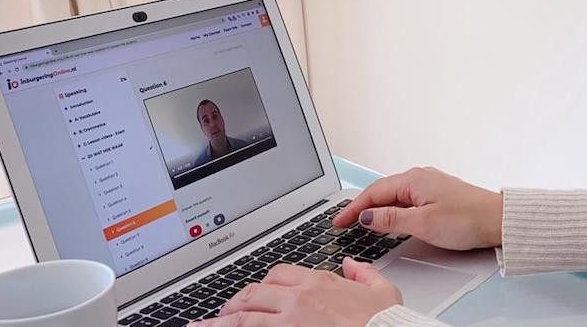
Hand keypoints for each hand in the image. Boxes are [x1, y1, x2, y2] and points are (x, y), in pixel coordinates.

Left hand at [187, 259, 399, 326]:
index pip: (280, 274)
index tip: (259, 294)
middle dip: (236, 302)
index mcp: (320, 281)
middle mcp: (298, 297)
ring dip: (220, 321)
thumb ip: (364, 273)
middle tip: (226, 311)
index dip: (266, 285)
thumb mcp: (383, 290)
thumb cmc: (384, 322)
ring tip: (202, 326)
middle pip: (254, 293)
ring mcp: (287, 319)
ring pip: (242, 315)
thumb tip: (353, 265)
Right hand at [334, 166, 503, 250]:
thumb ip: (391, 219)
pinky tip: (389, 216)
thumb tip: (367, 215)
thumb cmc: (467, 219)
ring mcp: (429, 184)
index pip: (373, 192)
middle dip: (360, 206)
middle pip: (381, 191)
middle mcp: (420, 177)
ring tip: (360, 221)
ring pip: (394, 194)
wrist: (498, 219)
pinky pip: (406, 198)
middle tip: (343, 222)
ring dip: (375, 206)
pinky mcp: (437, 193)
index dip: (353, 208)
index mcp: (413, 180)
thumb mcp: (423, 223)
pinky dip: (391, 207)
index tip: (339, 221)